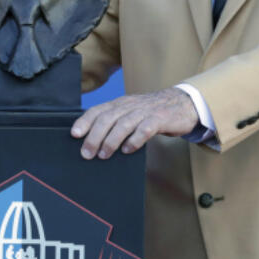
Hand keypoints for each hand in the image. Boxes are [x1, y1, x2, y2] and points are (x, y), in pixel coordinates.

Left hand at [70, 87, 198, 158]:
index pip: (98, 110)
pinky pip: (145, 129)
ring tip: (104, 155)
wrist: (183, 104)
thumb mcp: (132, 113)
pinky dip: (134, 140)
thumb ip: (116, 122)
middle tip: (87, 153)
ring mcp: (145, 111)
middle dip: (94, 136)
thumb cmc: (153, 112)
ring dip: (111, 140)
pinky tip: (128, 150)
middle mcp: (130, 105)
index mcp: (121, 104)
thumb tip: (94, 141)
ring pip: (124, 123)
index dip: (85, 121)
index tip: (74, 134)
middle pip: (108, 118)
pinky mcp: (160, 119)